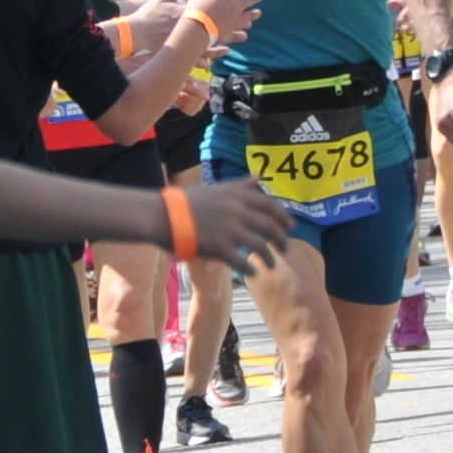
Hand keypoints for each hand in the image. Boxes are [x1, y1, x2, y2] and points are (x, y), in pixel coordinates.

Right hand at [178, 176, 294, 267]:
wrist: (162, 216)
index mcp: (237, 196)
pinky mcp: (219, 247)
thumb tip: (259, 179)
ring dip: (269, 258)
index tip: (290, 227)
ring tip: (272, 266)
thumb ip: (239, 186)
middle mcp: (237, 211)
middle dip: (281, 240)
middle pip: (269, 227)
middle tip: (285, 249)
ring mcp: (229, 229)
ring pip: (260, 246)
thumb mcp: (216, 189)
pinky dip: (251, 269)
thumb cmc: (186, 202)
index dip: (283, 218)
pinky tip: (254, 274)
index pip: (270, 206)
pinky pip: (242, 261)